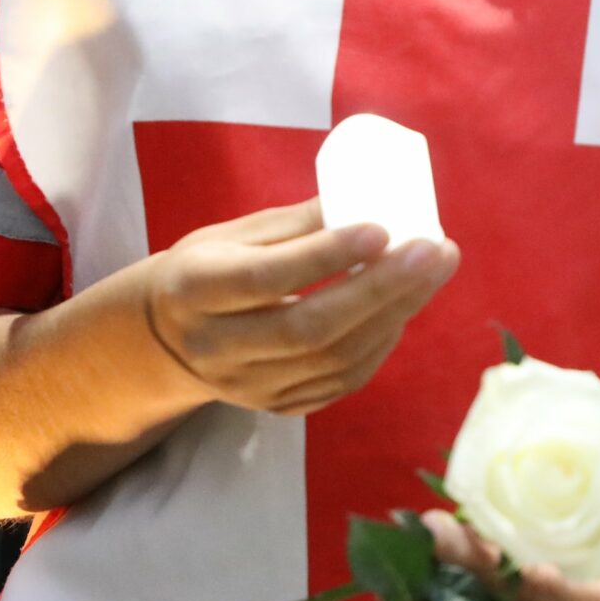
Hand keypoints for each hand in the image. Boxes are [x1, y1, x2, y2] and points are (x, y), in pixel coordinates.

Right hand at [139, 198, 459, 416]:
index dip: (326, 256)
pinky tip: (403, 309)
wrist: (166, 340)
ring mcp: (246, 385)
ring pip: (333, 361)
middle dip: (381, 289)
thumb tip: (367, 195)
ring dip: (393, 315)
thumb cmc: (207, 269)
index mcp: (194, 290)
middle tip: (433, 250)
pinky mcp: (274, 405)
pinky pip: (339, 382)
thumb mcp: (232, 234)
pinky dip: (379, 346)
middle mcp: (217, 346)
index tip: (381, 228)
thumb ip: (296, 224)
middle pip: (310, 329)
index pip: (266, 279)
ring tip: (432, 271)